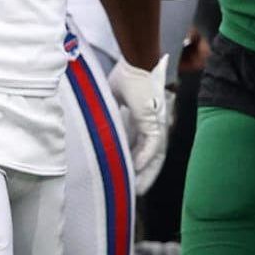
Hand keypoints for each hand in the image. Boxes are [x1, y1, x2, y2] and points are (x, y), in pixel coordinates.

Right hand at [106, 55, 170, 195]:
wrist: (136, 61)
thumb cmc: (126, 79)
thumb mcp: (115, 105)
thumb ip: (112, 120)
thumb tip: (98, 134)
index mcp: (145, 123)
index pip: (144, 150)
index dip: (137, 165)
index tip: (129, 179)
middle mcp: (155, 126)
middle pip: (153, 158)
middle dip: (145, 176)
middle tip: (136, 193)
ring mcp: (157, 123)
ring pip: (155, 154)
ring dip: (146, 171)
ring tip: (137, 188)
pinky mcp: (154, 118)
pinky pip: (151, 142)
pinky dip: (143, 156)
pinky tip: (135, 167)